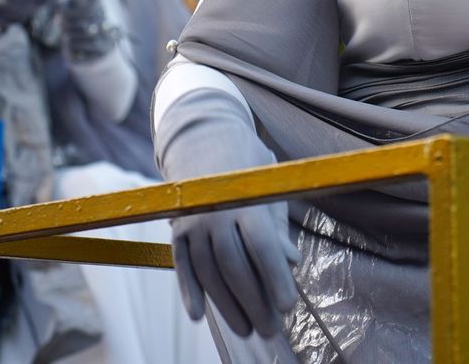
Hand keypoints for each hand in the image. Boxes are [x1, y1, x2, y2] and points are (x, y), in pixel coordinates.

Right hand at [158, 90, 299, 337]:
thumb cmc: (245, 164)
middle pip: (235, 266)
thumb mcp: (268, 183)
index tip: (287, 306)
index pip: (262, 245)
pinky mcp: (177, 232)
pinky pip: (182, 267)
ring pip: (208, 273)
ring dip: (226, 305)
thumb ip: (278, 224)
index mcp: (244, 200)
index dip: (275, 277)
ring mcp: (192, 224)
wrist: (201, 139)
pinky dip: (189, 292)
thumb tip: (291, 261)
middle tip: (269, 328)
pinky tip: (199, 316)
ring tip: (245, 328)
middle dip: (254, 301)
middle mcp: (215, 214)